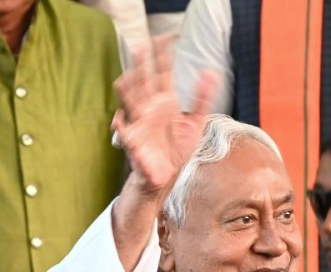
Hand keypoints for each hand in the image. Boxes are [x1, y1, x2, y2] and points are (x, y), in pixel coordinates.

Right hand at [111, 36, 217, 196]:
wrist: (167, 175)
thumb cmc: (177, 150)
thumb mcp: (195, 123)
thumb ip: (201, 99)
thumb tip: (210, 72)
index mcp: (164, 103)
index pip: (162, 75)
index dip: (162, 57)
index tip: (163, 38)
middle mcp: (150, 109)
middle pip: (143, 82)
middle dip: (141, 66)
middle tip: (140, 47)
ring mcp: (140, 124)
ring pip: (131, 102)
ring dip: (127, 90)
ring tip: (126, 78)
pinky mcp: (134, 142)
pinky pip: (125, 132)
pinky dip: (121, 126)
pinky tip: (120, 120)